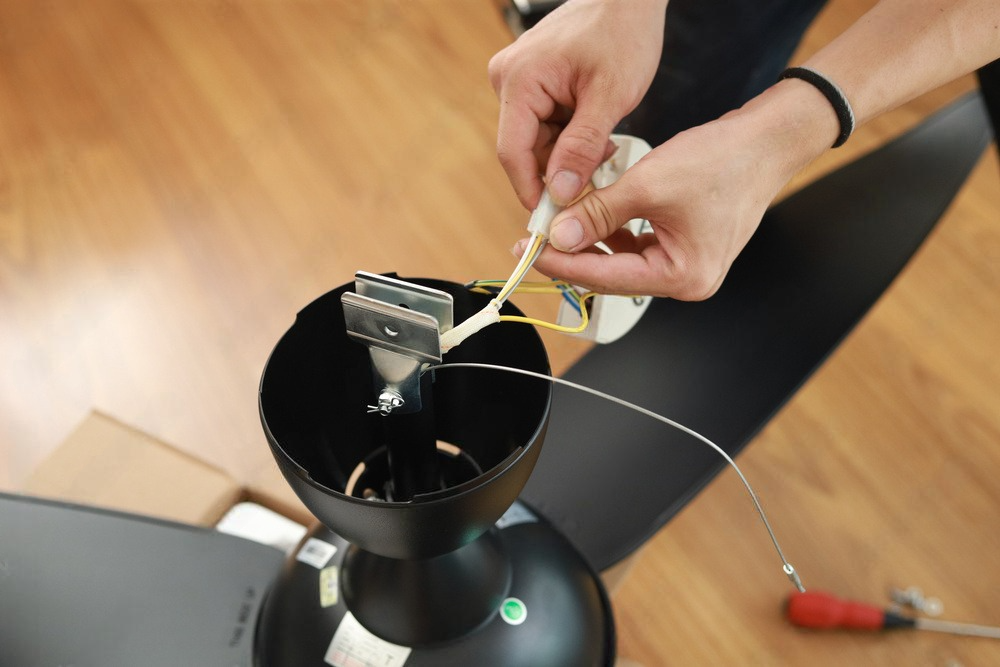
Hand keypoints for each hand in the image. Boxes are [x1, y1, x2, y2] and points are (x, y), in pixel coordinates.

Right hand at [488, 0, 666, 209]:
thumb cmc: (623, 31)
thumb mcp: (609, 97)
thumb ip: (582, 149)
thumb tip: (561, 193)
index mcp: (520, 80)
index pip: (513, 152)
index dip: (531, 191)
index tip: (550, 220)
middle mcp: (509, 78)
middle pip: (525, 148)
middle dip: (559, 170)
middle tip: (596, 180)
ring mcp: (519, 78)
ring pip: (538, 139)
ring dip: (569, 153)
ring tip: (605, 146)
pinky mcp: (533, 80)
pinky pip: (545, 123)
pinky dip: (570, 136)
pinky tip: (596, 131)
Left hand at [519, 81, 838, 299]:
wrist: (766, 140)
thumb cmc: (721, 161)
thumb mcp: (648, 184)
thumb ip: (599, 213)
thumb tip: (559, 236)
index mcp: (682, 276)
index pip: (606, 277)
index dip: (563, 264)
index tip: (529, 251)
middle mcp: (687, 281)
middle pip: (612, 275)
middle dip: (573, 254)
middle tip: (533, 239)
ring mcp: (687, 266)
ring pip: (622, 261)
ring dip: (591, 241)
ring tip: (557, 222)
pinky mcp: (684, 247)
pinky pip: (637, 247)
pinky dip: (613, 232)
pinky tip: (591, 214)